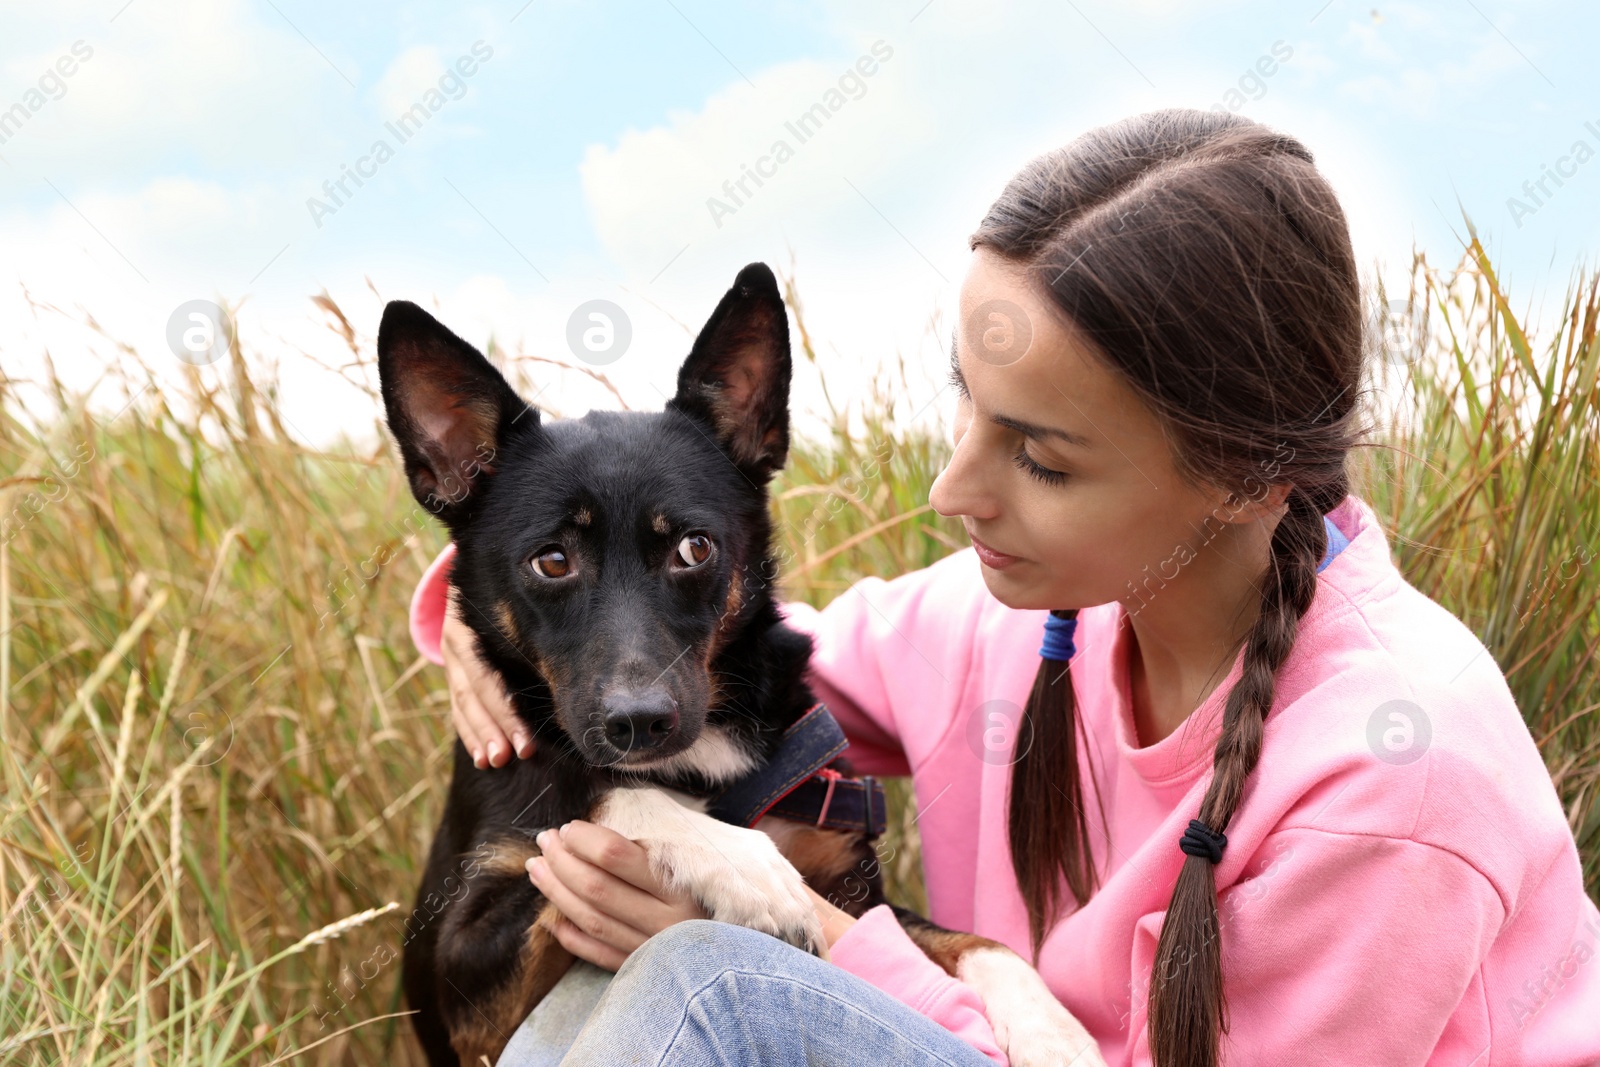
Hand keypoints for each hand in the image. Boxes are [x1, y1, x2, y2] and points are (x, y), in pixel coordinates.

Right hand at [441, 594, 531, 767]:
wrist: (477, 586)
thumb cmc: (516, 599)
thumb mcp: (519, 607)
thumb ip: (536, 635)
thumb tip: (575, 677)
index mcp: (472, 624)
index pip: (486, 675)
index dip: (505, 710)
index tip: (526, 742)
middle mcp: (456, 640)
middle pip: (473, 692)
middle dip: (494, 728)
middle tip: (512, 756)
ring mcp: (450, 658)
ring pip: (462, 703)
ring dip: (480, 736)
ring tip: (494, 762)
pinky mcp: (452, 673)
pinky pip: (457, 708)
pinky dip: (470, 733)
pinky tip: (481, 758)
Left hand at [527, 820, 706, 970]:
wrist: (754, 943)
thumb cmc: (723, 890)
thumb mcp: (704, 859)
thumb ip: (657, 849)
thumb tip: (601, 832)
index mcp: (681, 884)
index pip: (617, 855)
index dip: (584, 839)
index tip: (568, 828)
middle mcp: (667, 920)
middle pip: (596, 887)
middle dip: (562, 862)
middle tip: (544, 842)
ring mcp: (654, 949)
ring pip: (591, 920)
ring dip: (557, 893)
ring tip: (538, 870)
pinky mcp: (646, 972)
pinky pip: (599, 954)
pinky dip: (572, 938)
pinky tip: (554, 919)